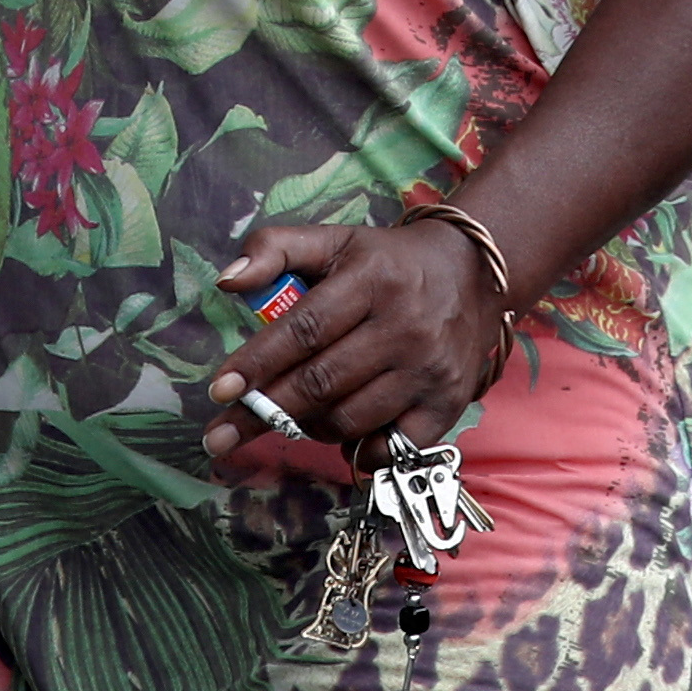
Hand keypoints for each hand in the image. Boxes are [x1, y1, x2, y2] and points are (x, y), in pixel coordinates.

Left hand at [202, 216, 509, 469]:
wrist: (472, 273)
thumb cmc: (386, 261)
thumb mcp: (334, 240)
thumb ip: (275, 249)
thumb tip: (228, 281)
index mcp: (372, 280)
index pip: (304, 329)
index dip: (258, 362)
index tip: (220, 389)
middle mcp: (405, 327)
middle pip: (321, 382)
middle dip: (264, 411)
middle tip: (221, 434)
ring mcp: (429, 370)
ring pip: (349, 419)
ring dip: (307, 426)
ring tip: (290, 416)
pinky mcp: (447, 403)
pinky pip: (388, 446)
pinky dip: (356, 450)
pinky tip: (339, 433)